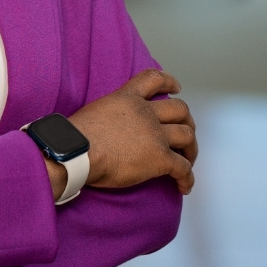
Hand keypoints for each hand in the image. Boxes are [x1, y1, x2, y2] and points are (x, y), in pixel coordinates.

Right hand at [67, 69, 196, 195]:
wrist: (77, 152)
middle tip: (185, 133)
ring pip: (187, 136)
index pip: (154, 79)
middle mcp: (145, 113)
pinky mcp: (160, 158)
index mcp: (127, 98)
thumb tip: (109, 128)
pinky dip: (187, 178)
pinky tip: (183, 186)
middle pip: (180, 110)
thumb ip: (111, 113)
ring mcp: (155, 135)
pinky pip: (183, 168)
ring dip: (191, 149)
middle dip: (187, 122)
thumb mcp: (95, 111)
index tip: (177, 89)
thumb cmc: (76, 137)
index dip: (170, 82)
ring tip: (187, 160)